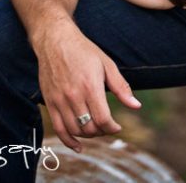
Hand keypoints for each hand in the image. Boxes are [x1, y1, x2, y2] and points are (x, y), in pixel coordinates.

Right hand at [33, 18, 141, 152]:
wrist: (55, 40)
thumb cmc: (83, 50)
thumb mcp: (106, 64)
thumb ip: (121, 87)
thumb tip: (136, 106)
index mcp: (90, 86)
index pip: (103, 120)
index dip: (112, 128)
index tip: (117, 126)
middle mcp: (74, 95)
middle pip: (89, 128)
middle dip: (102, 131)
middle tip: (106, 124)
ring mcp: (60, 100)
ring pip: (75, 130)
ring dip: (88, 135)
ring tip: (95, 128)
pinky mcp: (49, 102)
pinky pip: (58, 129)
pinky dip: (68, 141)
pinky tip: (78, 145)